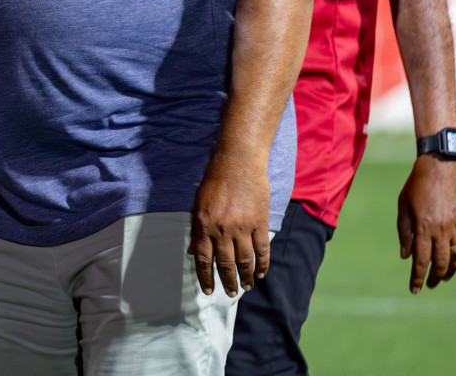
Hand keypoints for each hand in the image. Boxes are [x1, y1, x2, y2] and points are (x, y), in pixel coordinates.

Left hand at [188, 151, 271, 296]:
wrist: (238, 163)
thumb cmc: (214, 183)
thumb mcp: (198, 205)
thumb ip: (196, 230)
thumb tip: (192, 253)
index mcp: (204, 226)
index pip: (204, 260)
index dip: (206, 278)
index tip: (208, 291)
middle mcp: (222, 230)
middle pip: (225, 264)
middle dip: (228, 282)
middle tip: (231, 293)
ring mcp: (242, 227)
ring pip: (245, 261)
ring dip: (246, 277)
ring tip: (246, 287)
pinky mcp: (259, 223)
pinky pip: (262, 250)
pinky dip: (262, 265)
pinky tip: (260, 274)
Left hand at [398, 153, 455, 292]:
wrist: (441, 165)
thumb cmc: (416, 184)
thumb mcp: (403, 206)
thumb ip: (404, 232)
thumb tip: (406, 256)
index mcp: (423, 227)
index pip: (421, 260)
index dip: (417, 277)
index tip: (414, 289)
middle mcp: (442, 230)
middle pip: (441, 263)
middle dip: (435, 277)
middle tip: (430, 284)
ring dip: (452, 270)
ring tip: (445, 276)